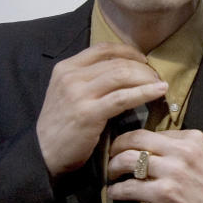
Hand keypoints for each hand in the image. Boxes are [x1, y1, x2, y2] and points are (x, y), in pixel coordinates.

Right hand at [36, 43, 167, 175]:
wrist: (42, 153)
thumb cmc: (62, 125)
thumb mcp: (69, 93)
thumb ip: (90, 79)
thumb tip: (126, 70)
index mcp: (66, 67)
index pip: (104, 48)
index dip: (129, 52)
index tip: (144, 61)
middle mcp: (71, 76)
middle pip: (117, 62)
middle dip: (143, 68)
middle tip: (157, 78)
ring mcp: (78, 94)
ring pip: (122, 75)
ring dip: (147, 78)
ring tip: (160, 85)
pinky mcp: (88, 113)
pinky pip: (123, 98)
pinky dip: (145, 92)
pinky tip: (159, 92)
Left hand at [108, 129, 202, 202]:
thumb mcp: (200, 157)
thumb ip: (177, 147)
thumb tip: (145, 145)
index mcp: (192, 139)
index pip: (152, 131)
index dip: (134, 139)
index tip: (125, 147)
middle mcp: (183, 151)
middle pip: (136, 139)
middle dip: (117, 146)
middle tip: (111, 155)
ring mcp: (173, 172)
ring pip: (128, 160)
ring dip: (113, 167)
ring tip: (112, 174)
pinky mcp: (163, 193)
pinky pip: (128, 187)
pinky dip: (116, 191)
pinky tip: (115, 193)